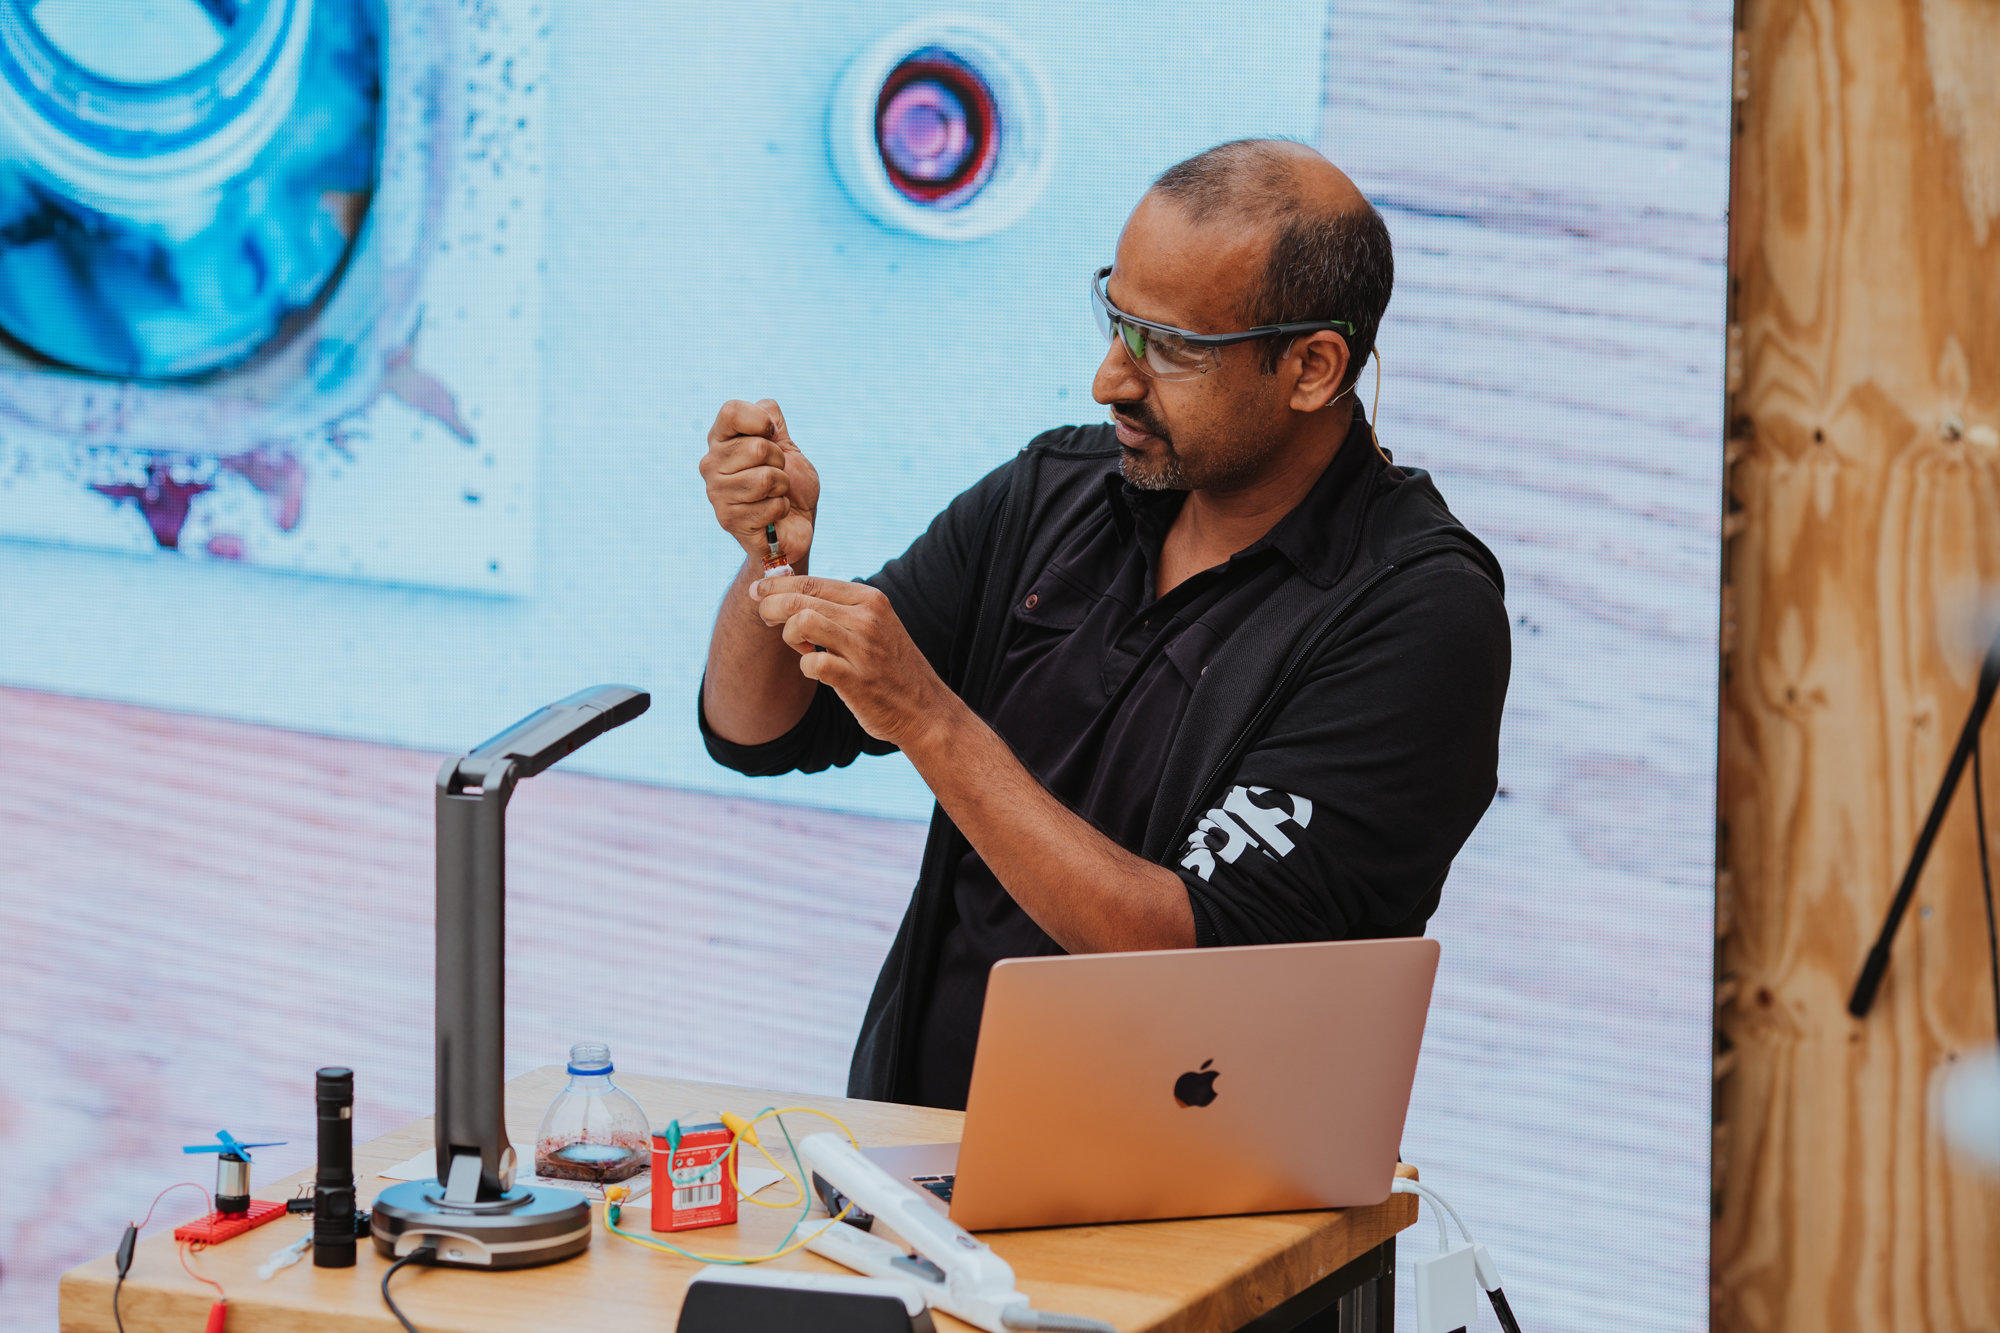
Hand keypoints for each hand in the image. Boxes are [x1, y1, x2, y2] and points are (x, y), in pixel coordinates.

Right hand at [699, 398, 819, 565]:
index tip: (772, 436)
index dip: (761, 421)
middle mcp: (711, 464)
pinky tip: (772, 515)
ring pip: (766, 478)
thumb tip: (765, 408)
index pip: (731, 412)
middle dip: (780, 462)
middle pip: (757, 447)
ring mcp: (717, 493)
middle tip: (776, 474)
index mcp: (721, 440)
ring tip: (774, 494)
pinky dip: (781, 509)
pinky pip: (772, 505)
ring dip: (782, 487)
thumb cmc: (791, 486)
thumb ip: (774, 423)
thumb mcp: (788, 447)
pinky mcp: (729, 520)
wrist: (795, 526)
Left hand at [752, 574, 959, 749]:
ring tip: (799, 647)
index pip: (811, 581)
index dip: (776, 585)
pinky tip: (814, 669)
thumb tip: (787, 595)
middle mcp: (867, 618)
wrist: (925, 710)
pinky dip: (804, 666)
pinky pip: (811, 663)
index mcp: (870, 599)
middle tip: (765, 618)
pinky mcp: (857, 680)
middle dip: (771, 606)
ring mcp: (863, 649)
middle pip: (801, 598)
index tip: (758, 592)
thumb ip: (839, 610)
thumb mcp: (874, 626)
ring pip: (802, 622)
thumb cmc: (890, 667)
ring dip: (789, 635)